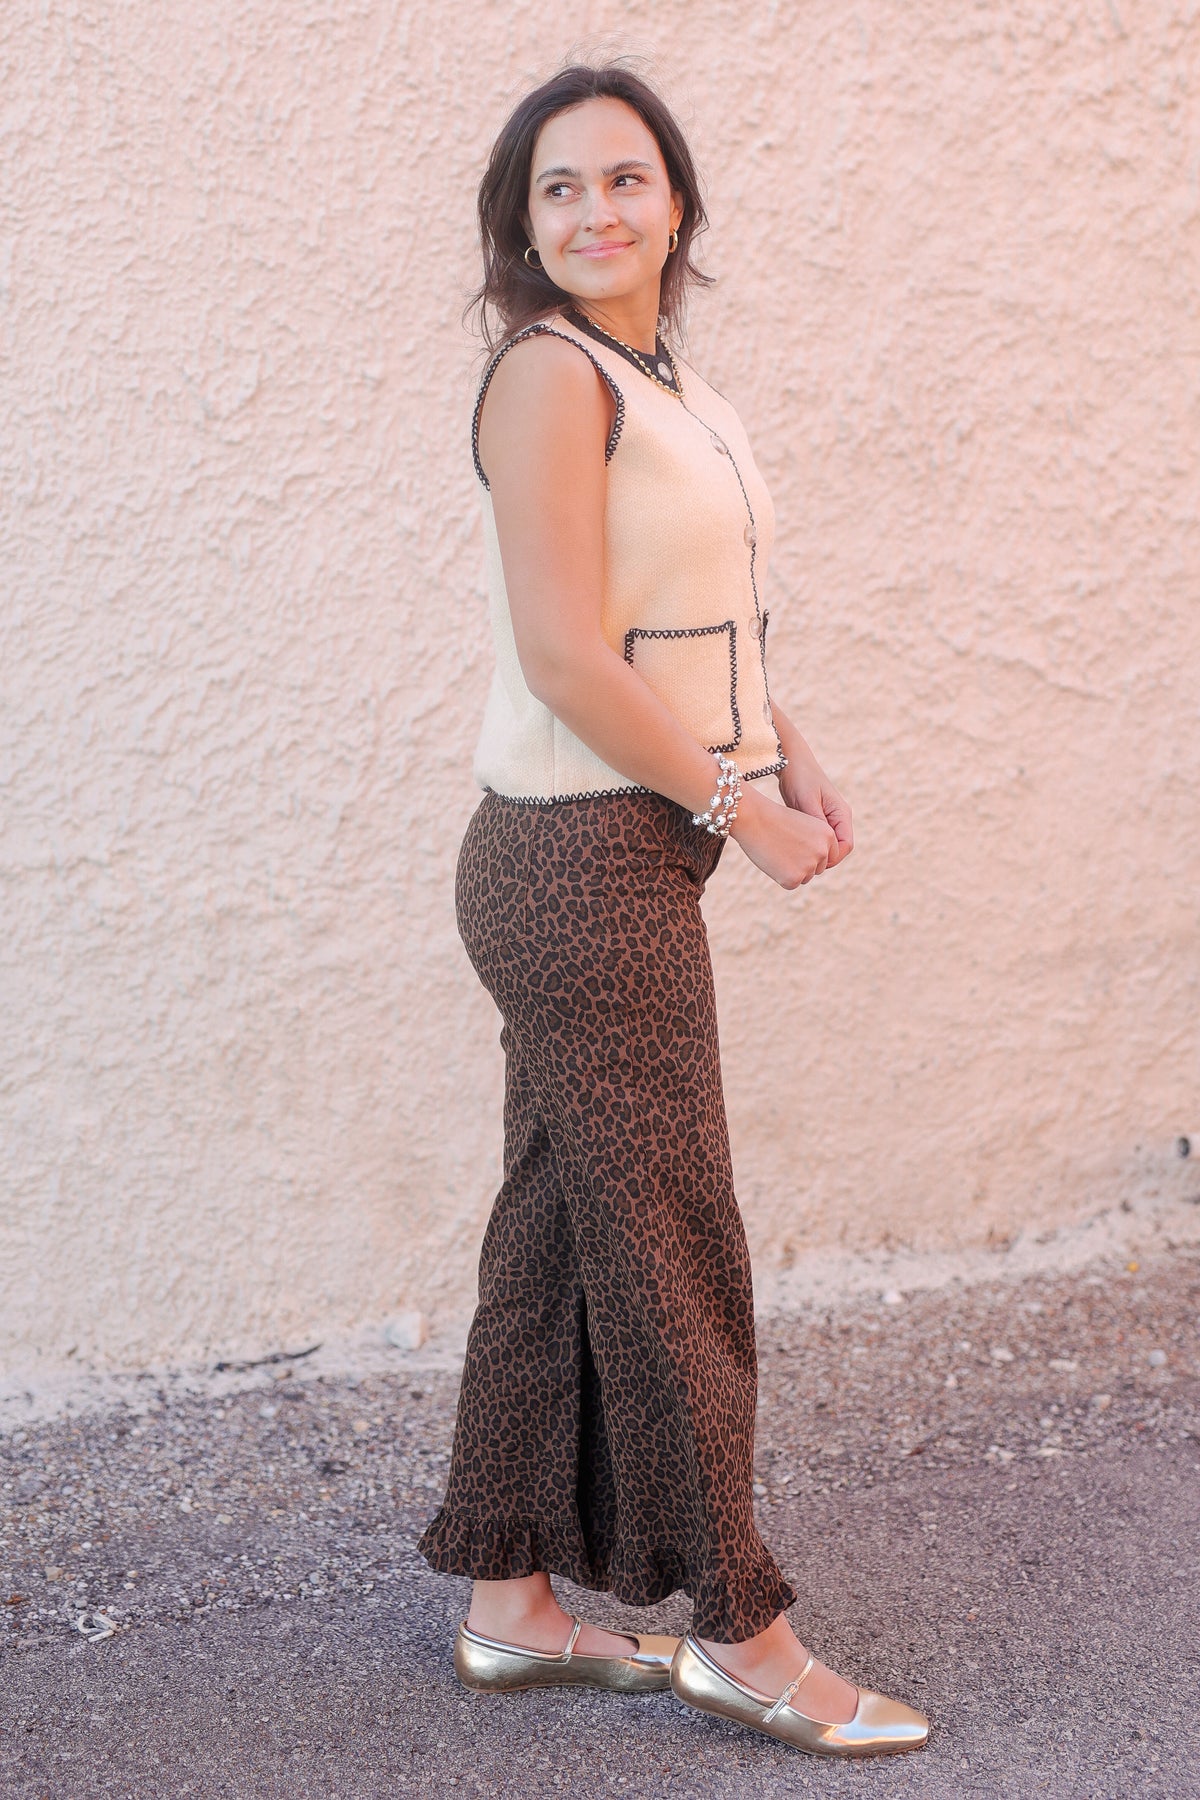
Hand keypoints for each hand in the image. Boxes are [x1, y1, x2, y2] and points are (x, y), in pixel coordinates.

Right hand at [729, 786, 837, 888]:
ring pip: (804, 877)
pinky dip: (780, 877)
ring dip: (792, 870)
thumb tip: (818, 865)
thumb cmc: (774, 820)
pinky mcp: (794, 878)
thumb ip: (816, 843)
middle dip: (802, 864)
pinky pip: (791, 884)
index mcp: (828, 835)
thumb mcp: (804, 827)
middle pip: (817, 868)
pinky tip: (772, 860)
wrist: (753, 819)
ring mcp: (809, 866)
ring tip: (777, 852)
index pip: (829, 856)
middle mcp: (823, 851)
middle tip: (784, 849)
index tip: (798, 847)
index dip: (812, 854)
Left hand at [778, 742, 853, 866]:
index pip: (846, 845)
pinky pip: (817, 839)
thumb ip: (816, 822)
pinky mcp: (816, 819)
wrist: (791, 762)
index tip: (814, 861)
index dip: (833, 858)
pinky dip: (808, 846)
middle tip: (804, 864)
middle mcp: (838, 818)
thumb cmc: (800, 778)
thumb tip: (823, 844)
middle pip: (838, 848)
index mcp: (842, 814)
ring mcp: (828, 819)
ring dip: (816, 853)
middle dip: (824, 859)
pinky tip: (794, 849)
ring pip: (827, 845)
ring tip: (798, 858)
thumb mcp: (807, 801)